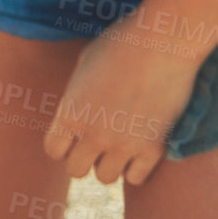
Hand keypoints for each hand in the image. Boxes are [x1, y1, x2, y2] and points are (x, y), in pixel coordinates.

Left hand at [43, 20, 197, 187]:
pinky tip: (139, 142)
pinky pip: (135, 178)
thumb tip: (76, 116)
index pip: (54, 150)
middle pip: (75, 170)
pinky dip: (136, 166)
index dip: (63, 141)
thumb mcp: (86, 62)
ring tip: (120, 137)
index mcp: (71, 112)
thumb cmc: (122, 42)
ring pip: (105, 177)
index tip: (75, 131)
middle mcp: (93, 134)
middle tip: (97, 136)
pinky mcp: (153, 149)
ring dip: (109, 161)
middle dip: (83, 155)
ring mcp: (123, 145)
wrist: (163, 39)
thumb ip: (76, 95)